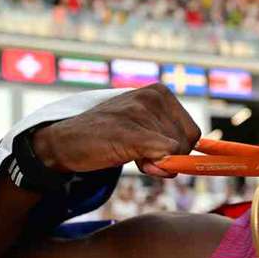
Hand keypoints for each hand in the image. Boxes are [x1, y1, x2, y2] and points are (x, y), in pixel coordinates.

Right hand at [32, 84, 200, 176]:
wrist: (66, 141)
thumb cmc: (107, 136)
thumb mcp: (143, 129)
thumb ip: (168, 142)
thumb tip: (183, 164)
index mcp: (160, 92)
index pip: (193, 132)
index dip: (178, 150)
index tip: (154, 150)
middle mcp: (154, 96)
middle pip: (187, 143)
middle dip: (167, 157)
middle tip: (137, 152)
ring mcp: (142, 112)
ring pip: (176, 152)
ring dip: (155, 163)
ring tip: (127, 150)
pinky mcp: (131, 132)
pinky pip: (165, 154)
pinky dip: (156, 165)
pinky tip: (133, 159)